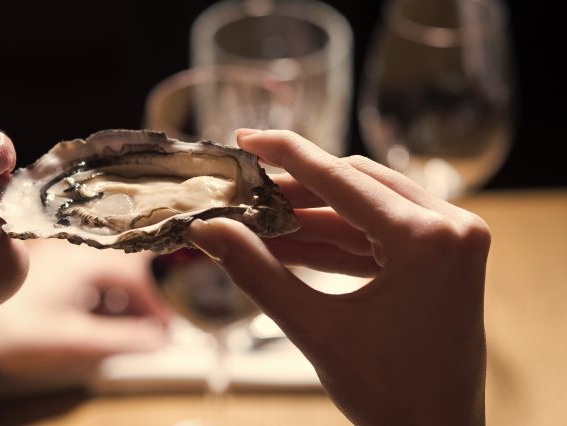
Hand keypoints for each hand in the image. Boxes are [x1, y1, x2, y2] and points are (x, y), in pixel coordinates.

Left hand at [0, 239, 169, 384]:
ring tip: (128, 325)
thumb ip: (118, 339)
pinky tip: (101, 316)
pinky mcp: (58, 266)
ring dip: (126, 297)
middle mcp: (80, 250)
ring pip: (113, 270)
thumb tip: (156, 340)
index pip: (139, 274)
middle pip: (129, 267)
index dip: (157, 301)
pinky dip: (106, 295)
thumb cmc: (12, 324)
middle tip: (151, 325)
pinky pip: (94, 275)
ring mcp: (68, 255)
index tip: (165, 325)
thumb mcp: (72, 338)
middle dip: (144, 296)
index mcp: (88, 260)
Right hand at [188, 130, 488, 424]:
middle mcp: (451, 228)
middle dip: (296, 189)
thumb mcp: (315, 329)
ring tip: (261, 218)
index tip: (248, 139)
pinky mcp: (444, 255)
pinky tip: (294, 241)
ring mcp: (453, 240)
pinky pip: (380, 232)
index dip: (287, 155)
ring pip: (367, 206)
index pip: (341, 180)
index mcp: (428, 241)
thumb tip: (209, 231)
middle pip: (356, 185)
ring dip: (313, 215)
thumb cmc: (388, 395)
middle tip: (247, 189)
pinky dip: (338, 238)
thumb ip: (258, 273)